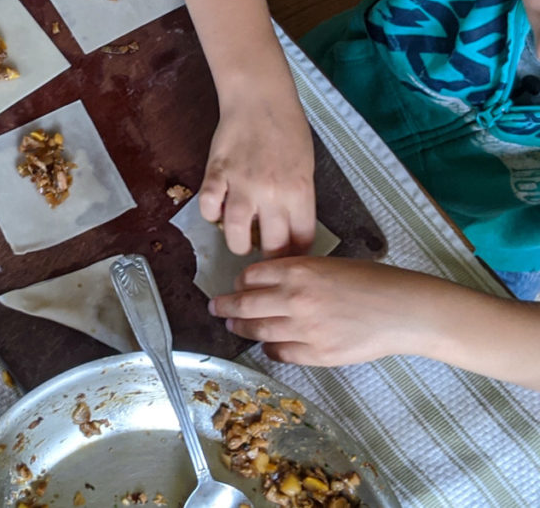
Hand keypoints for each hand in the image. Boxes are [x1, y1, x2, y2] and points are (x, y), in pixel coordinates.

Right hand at [199, 86, 315, 254]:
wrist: (260, 100)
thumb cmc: (287, 131)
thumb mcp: (306, 168)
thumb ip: (298, 200)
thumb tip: (289, 229)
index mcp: (300, 191)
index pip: (302, 240)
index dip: (295, 254)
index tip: (289, 255)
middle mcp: (272, 193)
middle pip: (272, 245)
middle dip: (269, 257)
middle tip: (264, 251)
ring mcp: (242, 184)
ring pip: (235, 234)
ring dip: (238, 243)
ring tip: (239, 240)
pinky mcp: (216, 174)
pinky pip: (208, 208)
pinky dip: (211, 215)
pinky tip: (217, 210)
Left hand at [208, 257, 438, 365]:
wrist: (403, 309)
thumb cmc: (372, 281)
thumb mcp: (329, 264)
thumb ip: (298, 273)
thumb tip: (269, 284)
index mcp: (299, 269)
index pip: (251, 275)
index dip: (240, 281)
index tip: (235, 285)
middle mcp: (296, 298)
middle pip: (245, 304)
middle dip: (225, 306)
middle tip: (215, 308)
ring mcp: (305, 328)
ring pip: (258, 330)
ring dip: (241, 328)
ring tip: (232, 326)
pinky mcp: (317, 353)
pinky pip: (280, 353)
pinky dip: (270, 349)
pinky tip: (267, 346)